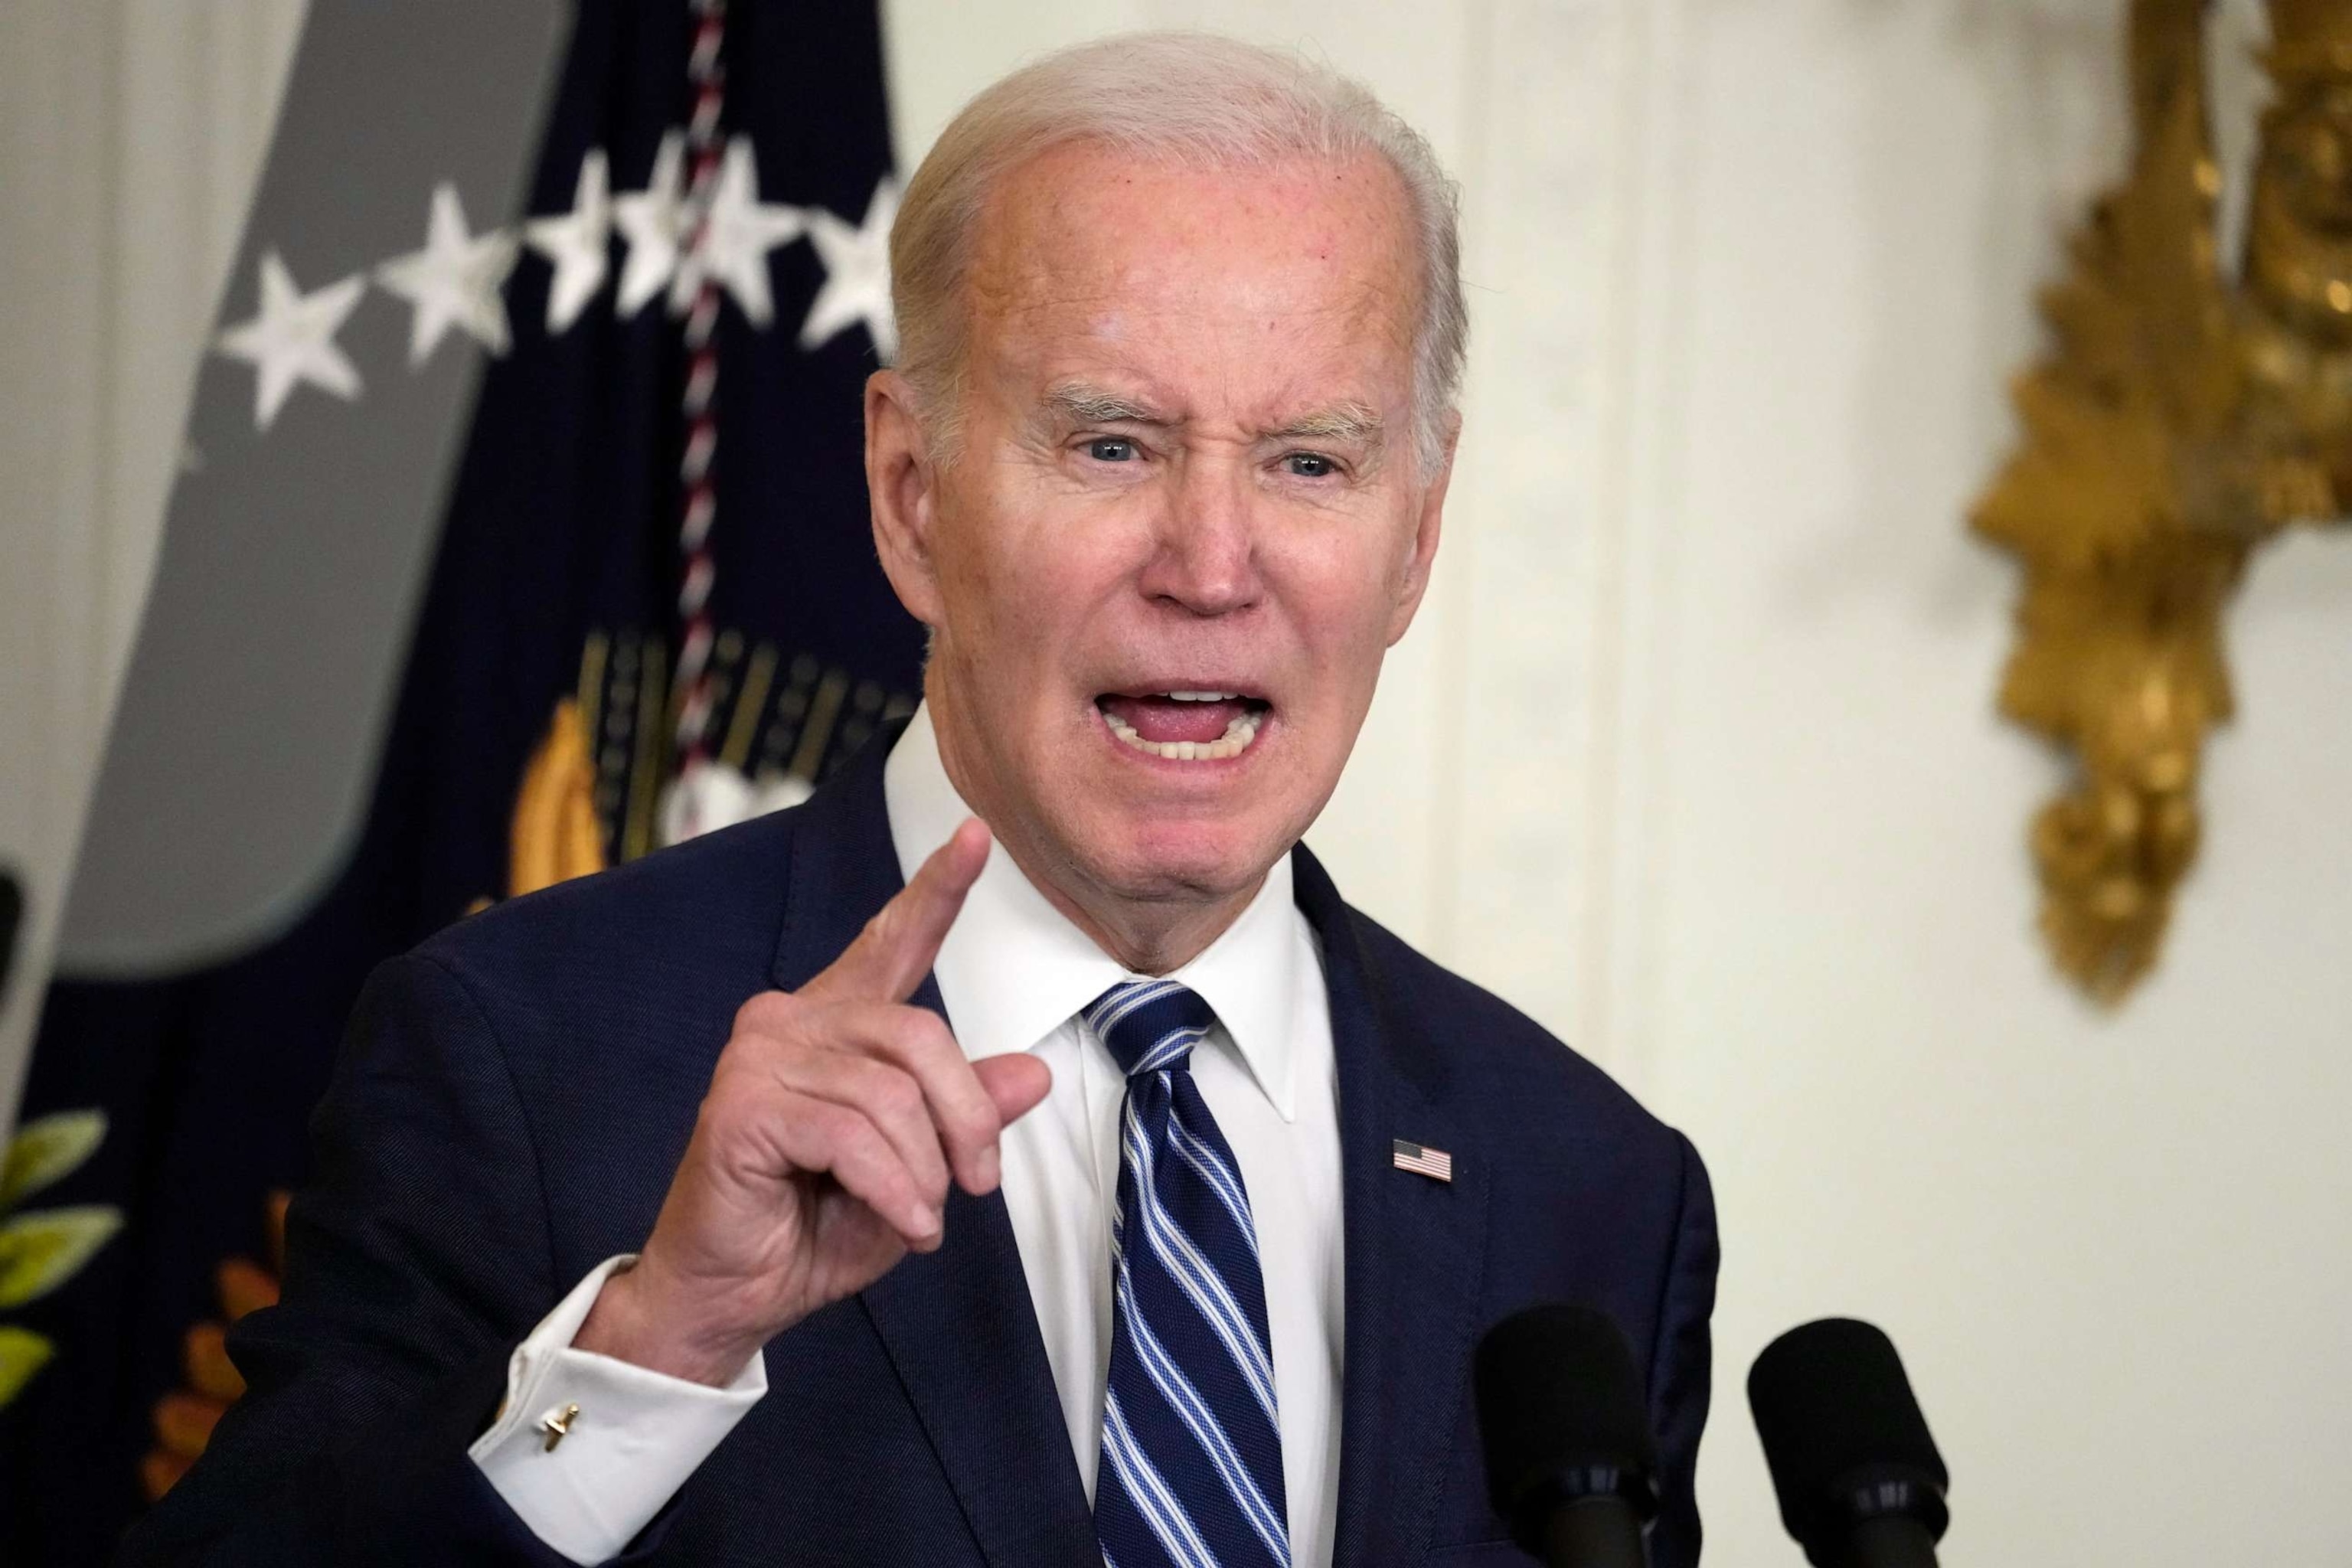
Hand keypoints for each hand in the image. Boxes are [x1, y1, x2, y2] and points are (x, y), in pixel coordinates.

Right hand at [575, 819, 1049, 1384]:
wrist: (731, 1296)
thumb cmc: (811, 1229)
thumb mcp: (916, 1170)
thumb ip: (964, 1113)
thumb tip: (1032, 1073)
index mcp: (835, 1025)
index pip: (892, 942)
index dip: (936, 889)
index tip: (978, 835)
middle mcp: (791, 1021)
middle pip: (921, 1034)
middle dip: (967, 1117)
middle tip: (975, 1184)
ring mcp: (760, 1057)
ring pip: (892, 1092)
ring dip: (925, 1171)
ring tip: (921, 1216)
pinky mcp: (744, 1104)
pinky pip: (854, 1135)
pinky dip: (894, 1189)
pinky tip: (901, 1221)